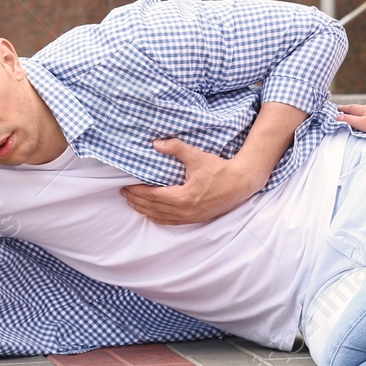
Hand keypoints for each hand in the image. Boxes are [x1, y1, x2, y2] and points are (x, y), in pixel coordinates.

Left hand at [120, 138, 261, 224]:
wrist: (241, 183)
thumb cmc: (220, 169)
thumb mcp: (197, 156)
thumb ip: (176, 148)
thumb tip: (157, 143)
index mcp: (183, 197)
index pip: (154, 196)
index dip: (138, 192)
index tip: (126, 187)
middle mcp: (185, 210)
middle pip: (154, 208)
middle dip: (137, 201)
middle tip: (124, 194)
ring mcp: (191, 217)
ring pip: (162, 217)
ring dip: (145, 211)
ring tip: (133, 204)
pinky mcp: (197, 218)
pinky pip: (173, 222)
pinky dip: (159, 218)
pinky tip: (153, 216)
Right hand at [337, 102, 365, 135]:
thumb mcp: (362, 123)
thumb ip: (350, 120)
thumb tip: (338, 117)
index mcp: (365, 109)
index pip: (351, 108)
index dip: (344, 108)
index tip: (337, 107)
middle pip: (360, 107)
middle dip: (351, 108)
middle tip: (344, 109)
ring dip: (362, 111)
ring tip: (358, 113)